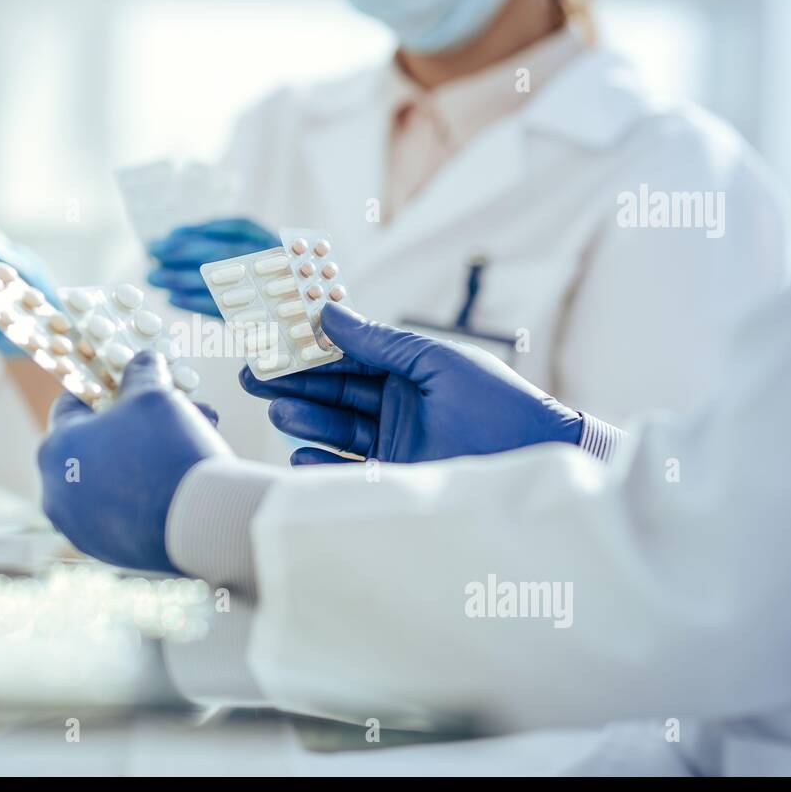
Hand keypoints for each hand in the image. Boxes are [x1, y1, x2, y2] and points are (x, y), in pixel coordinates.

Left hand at [37, 352, 229, 570]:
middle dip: (134, 426)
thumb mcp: (154, 395)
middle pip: (94, 445)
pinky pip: (123, 511)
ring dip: (143, 457)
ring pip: (110, 479)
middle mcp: (56, 493)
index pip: (69, 406)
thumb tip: (144, 362)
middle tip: (170, 413)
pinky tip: (179, 479)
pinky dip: (146, 494)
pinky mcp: (107, 552)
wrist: (201, 520)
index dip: (101, 389)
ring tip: (186, 443)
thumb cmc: (168, 449)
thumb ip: (142, 374)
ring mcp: (80, 528)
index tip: (125, 385)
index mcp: (54, 450)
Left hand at [146, 218, 279, 315]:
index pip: (237, 227)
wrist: (301, 320)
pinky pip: (221, 308)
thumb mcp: (254, 254)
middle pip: (224, 252)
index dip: (201, 229)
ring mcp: (268, 291)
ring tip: (153, 277)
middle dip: (183, 251)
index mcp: (275, 242)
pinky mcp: (258, 318)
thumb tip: (174, 237)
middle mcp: (275, 263)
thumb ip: (222, 242)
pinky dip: (193, 303)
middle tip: (152, 252)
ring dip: (180, 278)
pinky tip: (172, 298)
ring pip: (220, 280)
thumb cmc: (269, 282)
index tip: (170, 234)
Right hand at [240, 303, 583, 464]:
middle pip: (335, 390)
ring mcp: (395, 443)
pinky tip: (300, 456)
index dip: (311, 346)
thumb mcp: (435, 361)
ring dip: (306, 418)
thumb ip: (379, 341)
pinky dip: (321, 465)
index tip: (274, 337)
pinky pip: (348, 471)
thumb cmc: (496, 402)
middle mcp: (396, 405)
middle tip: (255, 373)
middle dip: (295, 381)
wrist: (536, 459)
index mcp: (407, 370)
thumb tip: (327, 313)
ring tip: (279, 410)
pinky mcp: (396, 479)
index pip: (348, 355)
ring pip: (337, 428)